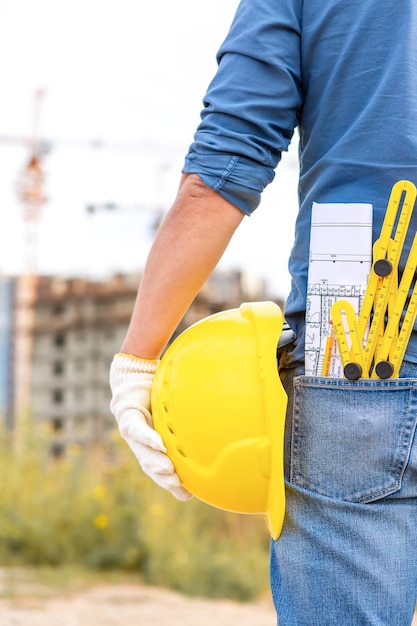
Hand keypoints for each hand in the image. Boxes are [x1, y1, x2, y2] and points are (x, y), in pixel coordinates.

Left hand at [109, 353, 191, 500]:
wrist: (134, 372)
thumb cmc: (158, 392)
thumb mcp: (175, 412)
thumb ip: (189, 424)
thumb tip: (219, 430)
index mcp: (151, 443)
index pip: (161, 467)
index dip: (171, 483)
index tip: (187, 496)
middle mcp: (139, 440)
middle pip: (150, 465)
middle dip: (164, 478)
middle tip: (179, 487)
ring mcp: (131, 429)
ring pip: (142, 451)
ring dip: (156, 462)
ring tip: (170, 471)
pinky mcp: (126, 414)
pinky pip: (137, 428)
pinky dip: (148, 437)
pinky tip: (160, 445)